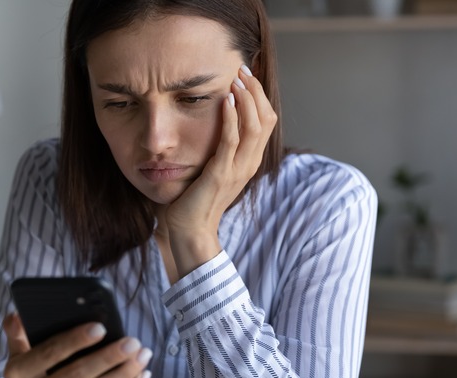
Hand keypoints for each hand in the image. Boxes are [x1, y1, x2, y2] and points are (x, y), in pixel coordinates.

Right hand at [0, 313, 151, 377]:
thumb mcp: (14, 359)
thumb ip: (17, 336)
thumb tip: (18, 314)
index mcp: (19, 375)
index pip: (49, 354)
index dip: (75, 341)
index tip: (100, 328)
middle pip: (78, 375)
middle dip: (109, 357)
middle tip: (132, 342)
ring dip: (124, 374)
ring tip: (142, 356)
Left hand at [165, 65, 277, 276]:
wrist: (190, 230)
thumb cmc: (195, 199)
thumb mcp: (213, 169)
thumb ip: (219, 149)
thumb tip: (214, 124)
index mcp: (249, 161)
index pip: (266, 122)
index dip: (260, 96)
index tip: (247, 76)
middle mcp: (249, 164)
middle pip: (266, 119)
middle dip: (256, 91)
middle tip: (243, 69)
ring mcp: (238, 170)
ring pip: (254, 127)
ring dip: (246, 99)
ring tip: (236, 79)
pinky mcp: (221, 174)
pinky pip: (231, 141)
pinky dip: (231, 118)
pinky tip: (226, 100)